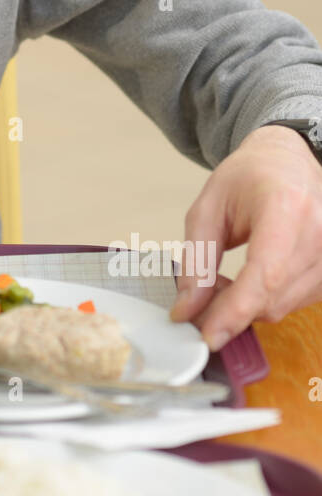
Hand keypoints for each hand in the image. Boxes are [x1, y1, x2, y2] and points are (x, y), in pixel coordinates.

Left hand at [171, 125, 321, 348]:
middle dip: (230, 309)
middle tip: (199, 296)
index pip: (266, 274)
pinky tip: (250, 279)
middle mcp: (319, 230)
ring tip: (224, 278)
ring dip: (248, 305)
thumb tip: (187, 309)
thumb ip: (197, 260)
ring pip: (283, 306)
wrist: (287, 161)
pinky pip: (296, 301)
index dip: (236, 311)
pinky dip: (266, 299)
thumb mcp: (207, 209)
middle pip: (274, 297)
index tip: (208, 335)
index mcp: (286, 206)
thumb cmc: (248, 177)